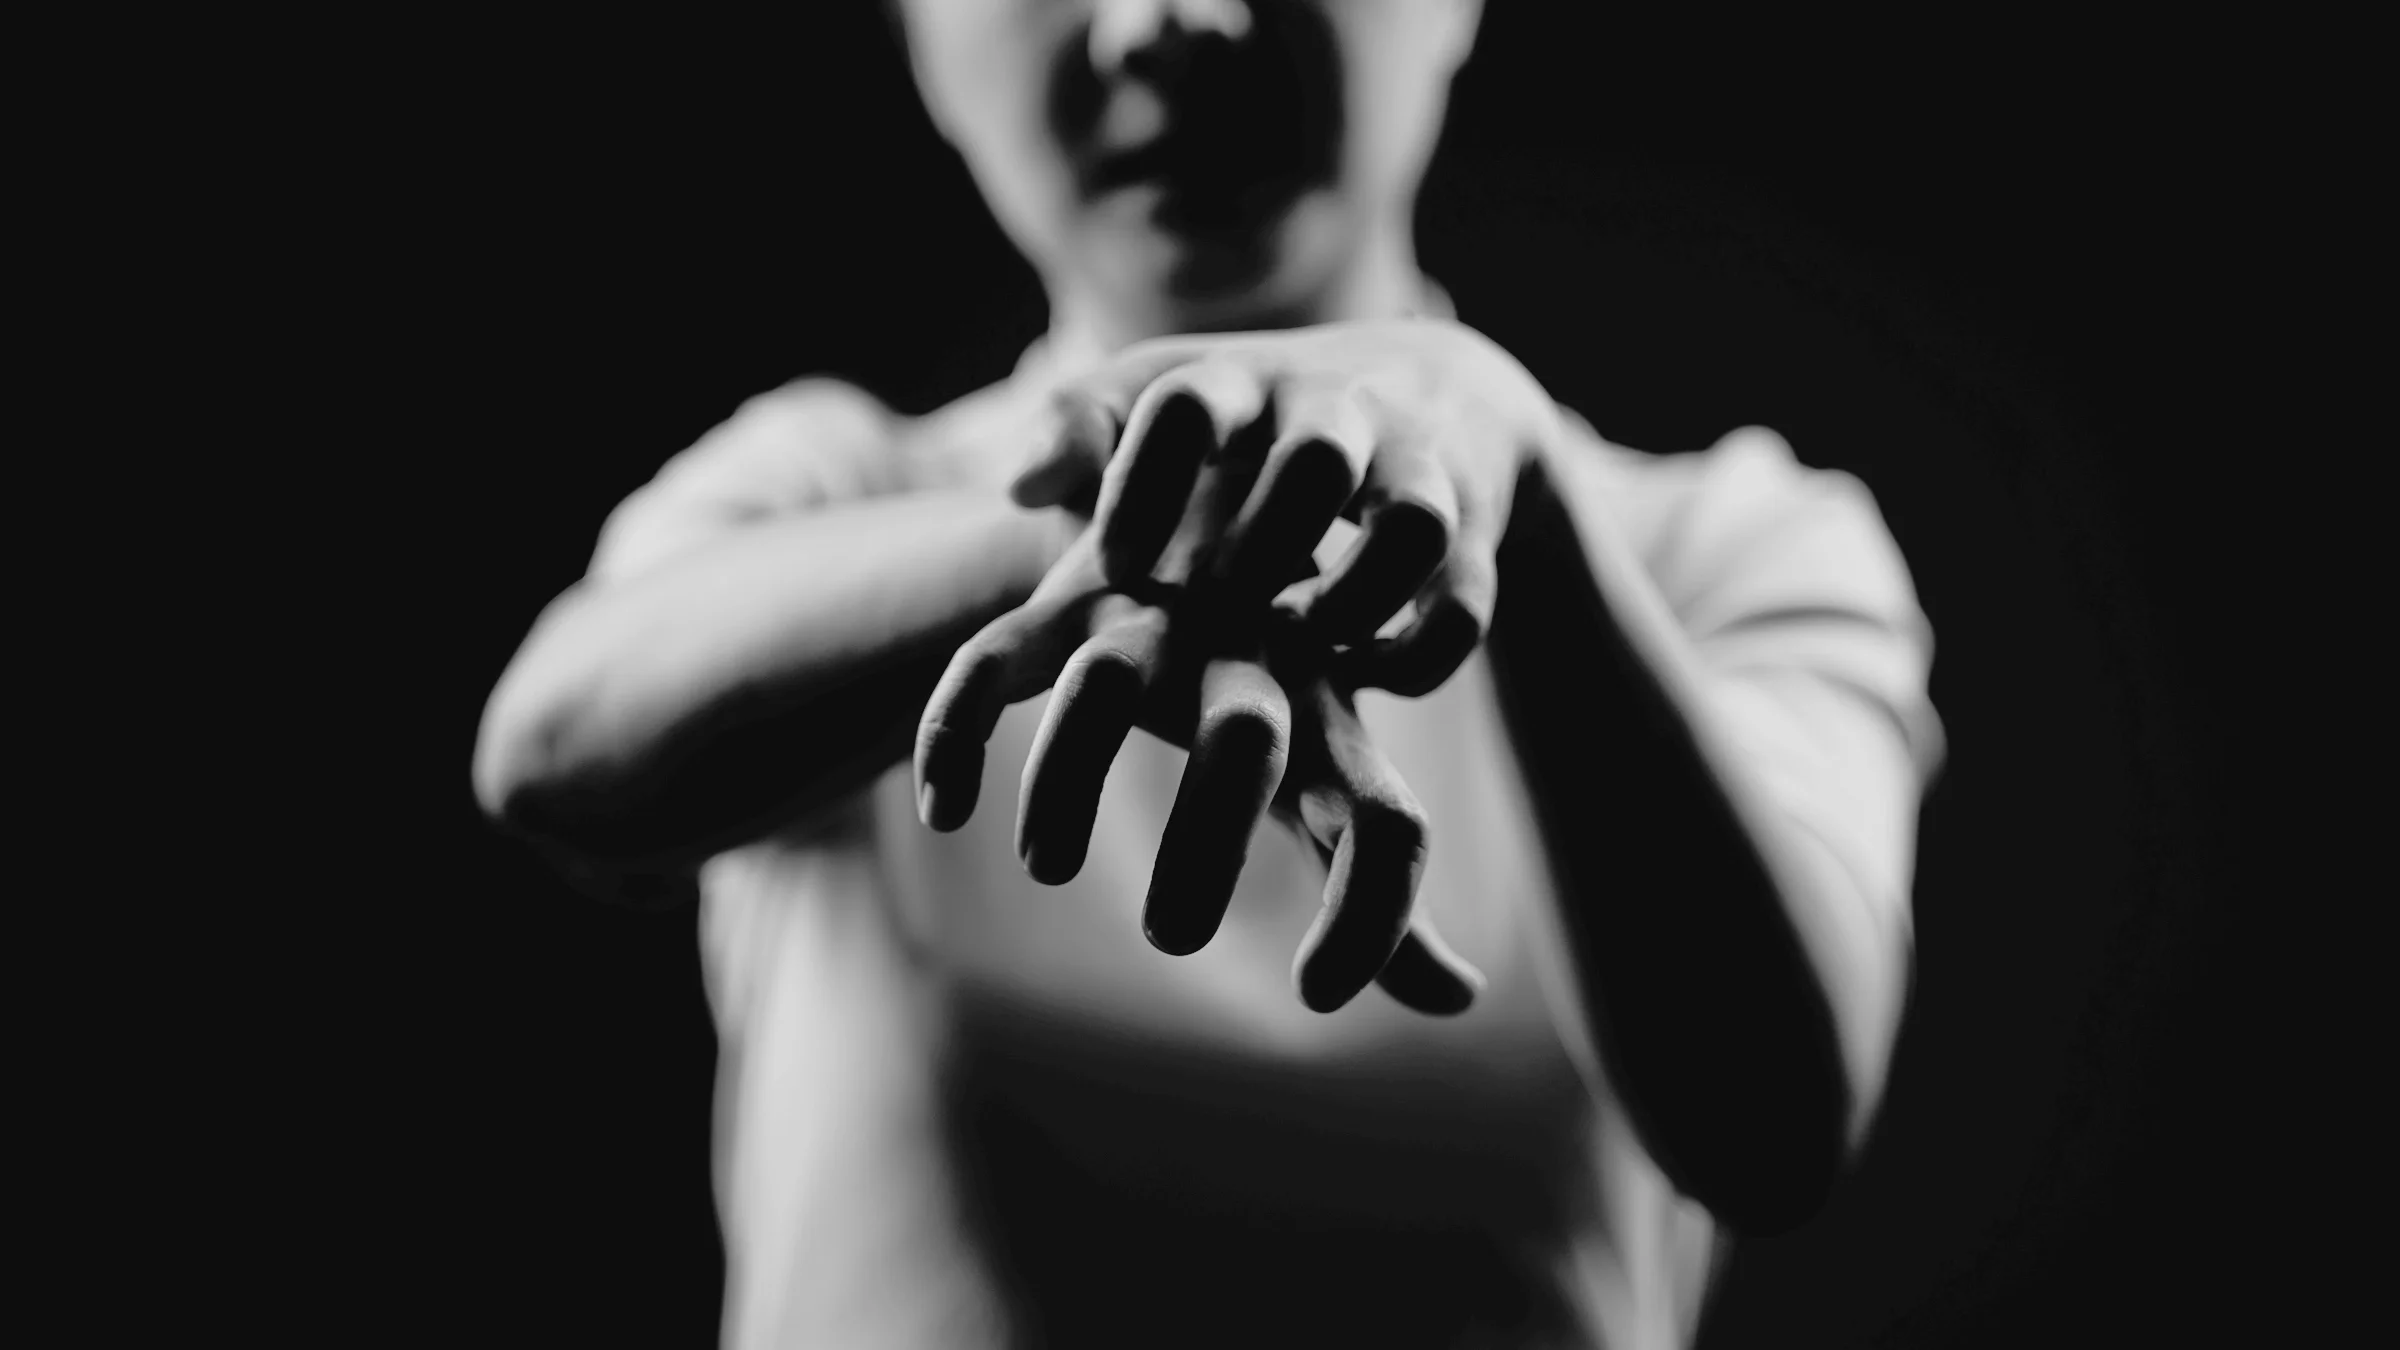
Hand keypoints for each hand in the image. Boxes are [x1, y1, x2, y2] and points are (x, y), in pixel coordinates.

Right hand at [912, 523, 1484, 1015]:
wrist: (1204, 511)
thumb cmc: (1283, 697)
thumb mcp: (1333, 780)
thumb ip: (1384, 897)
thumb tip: (1463, 998)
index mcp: (1331, 721)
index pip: (1381, 818)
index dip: (1369, 911)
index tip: (1315, 997)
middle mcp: (1247, 662)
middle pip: (1243, 736)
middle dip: (1208, 839)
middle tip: (1171, 940)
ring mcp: (1149, 625)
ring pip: (1101, 684)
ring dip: (1069, 776)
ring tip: (1050, 868)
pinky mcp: (1057, 606)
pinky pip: (992, 661)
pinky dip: (956, 733)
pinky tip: (943, 811)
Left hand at [1008, 317, 1560, 696]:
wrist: (1442, 391)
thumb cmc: (1259, 420)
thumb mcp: (1167, 394)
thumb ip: (1081, 427)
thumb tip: (1017, 488)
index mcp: (1243, 382)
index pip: (1188, 408)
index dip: (1146, 489)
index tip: (1120, 569)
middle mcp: (1338, 412)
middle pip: (1317, 462)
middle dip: (1262, 553)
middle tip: (1213, 614)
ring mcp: (1419, 467)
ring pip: (1412, 529)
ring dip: (1349, 606)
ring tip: (1294, 640)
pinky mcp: (1476, 532)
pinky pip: (1465, 607)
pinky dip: (1413, 656)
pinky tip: (1359, 672)